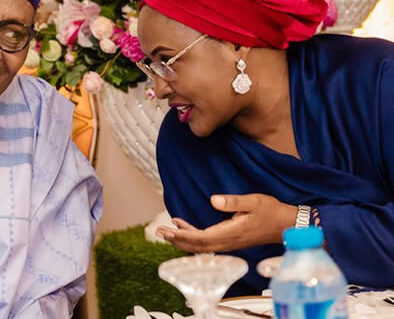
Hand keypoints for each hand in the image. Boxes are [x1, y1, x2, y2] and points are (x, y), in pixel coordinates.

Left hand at [156, 194, 296, 252]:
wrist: (287, 225)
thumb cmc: (271, 211)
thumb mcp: (255, 201)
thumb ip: (234, 202)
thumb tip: (213, 201)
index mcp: (232, 232)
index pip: (202, 238)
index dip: (183, 235)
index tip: (168, 229)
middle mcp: (228, 241)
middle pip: (197, 245)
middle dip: (176, 239)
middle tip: (158, 231)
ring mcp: (229, 243)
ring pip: (200, 246)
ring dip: (182, 240)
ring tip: (165, 231)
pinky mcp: (230, 241)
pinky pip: (207, 243)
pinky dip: (192, 238)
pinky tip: (183, 228)